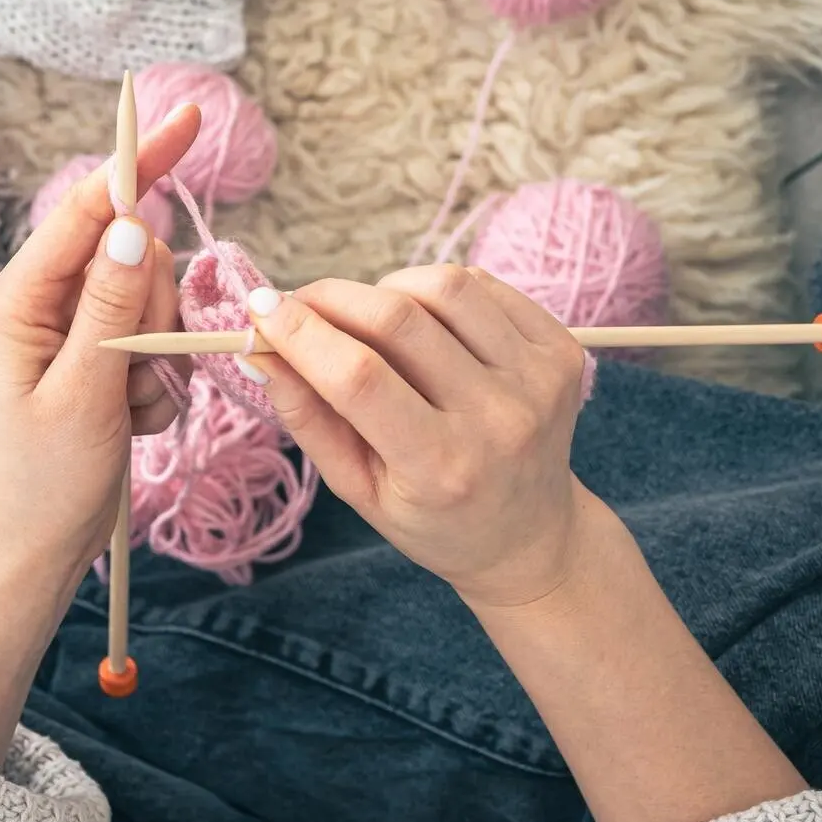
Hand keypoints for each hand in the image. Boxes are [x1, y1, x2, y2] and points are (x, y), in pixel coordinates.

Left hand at [0, 104, 199, 605]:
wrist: (30, 556)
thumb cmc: (41, 485)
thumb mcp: (83, 395)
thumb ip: (112, 307)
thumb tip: (133, 225)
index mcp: (21, 298)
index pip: (91, 208)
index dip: (140, 161)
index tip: (190, 118)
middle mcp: (46, 301)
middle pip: (137, 253)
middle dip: (155, 308)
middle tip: (132, 374)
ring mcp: (76, 331)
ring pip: (155, 298)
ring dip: (157, 355)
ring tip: (126, 410)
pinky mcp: (100, 359)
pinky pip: (158, 341)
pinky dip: (158, 382)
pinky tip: (130, 422)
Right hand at [247, 264, 590, 613]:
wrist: (530, 536)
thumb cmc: (433, 519)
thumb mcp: (358, 490)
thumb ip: (308, 419)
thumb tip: (261, 348)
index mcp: (441, 468)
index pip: (359, 377)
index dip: (301, 332)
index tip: (259, 307)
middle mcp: (499, 420)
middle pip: (399, 319)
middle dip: (332, 298)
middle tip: (298, 303)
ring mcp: (538, 380)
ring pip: (445, 286)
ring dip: (387, 288)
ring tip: (367, 320)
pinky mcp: (562, 352)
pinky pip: (485, 285)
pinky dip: (437, 290)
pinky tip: (422, 322)